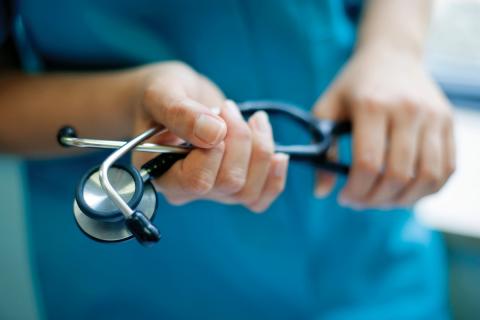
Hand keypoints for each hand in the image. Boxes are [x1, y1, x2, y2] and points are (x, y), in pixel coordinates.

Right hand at [131, 62, 288, 211]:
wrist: (176, 96)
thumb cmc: (162, 94)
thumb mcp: (161, 93)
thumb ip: (179, 112)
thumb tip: (214, 134)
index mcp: (162, 172)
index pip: (197, 181)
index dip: (215, 150)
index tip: (215, 118)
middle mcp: (187, 189)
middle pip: (230, 183)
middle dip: (240, 139)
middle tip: (228, 108)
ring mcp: (213, 190)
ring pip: (249, 190)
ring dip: (261, 149)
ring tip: (254, 118)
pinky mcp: (234, 185)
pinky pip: (260, 199)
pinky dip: (275, 178)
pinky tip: (279, 155)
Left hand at [313, 47, 455, 208]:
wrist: (392, 55)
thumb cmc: (353, 86)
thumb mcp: (327, 108)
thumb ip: (321, 149)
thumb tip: (321, 192)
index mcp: (372, 105)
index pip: (368, 163)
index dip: (355, 190)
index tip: (344, 198)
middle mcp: (407, 110)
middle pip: (398, 175)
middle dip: (376, 200)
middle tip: (360, 202)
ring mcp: (433, 116)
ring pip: (427, 177)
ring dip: (403, 200)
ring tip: (382, 200)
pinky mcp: (448, 122)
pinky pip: (447, 169)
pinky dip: (427, 189)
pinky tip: (406, 191)